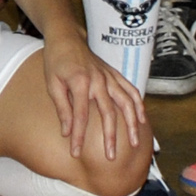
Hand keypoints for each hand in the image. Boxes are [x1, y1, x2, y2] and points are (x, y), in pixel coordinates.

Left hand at [45, 36, 146, 161]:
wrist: (67, 38)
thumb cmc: (56, 61)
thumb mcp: (52, 84)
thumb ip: (62, 108)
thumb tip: (67, 133)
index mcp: (80, 83)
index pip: (81, 116)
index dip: (78, 136)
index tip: (76, 153)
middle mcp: (98, 80)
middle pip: (108, 113)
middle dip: (110, 137)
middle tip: (111, 157)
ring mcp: (109, 77)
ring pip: (126, 103)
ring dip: (132, 124)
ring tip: (135, 143)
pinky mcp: (114, 74)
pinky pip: (131, 90)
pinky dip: (139, 105)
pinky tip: (142, 120)